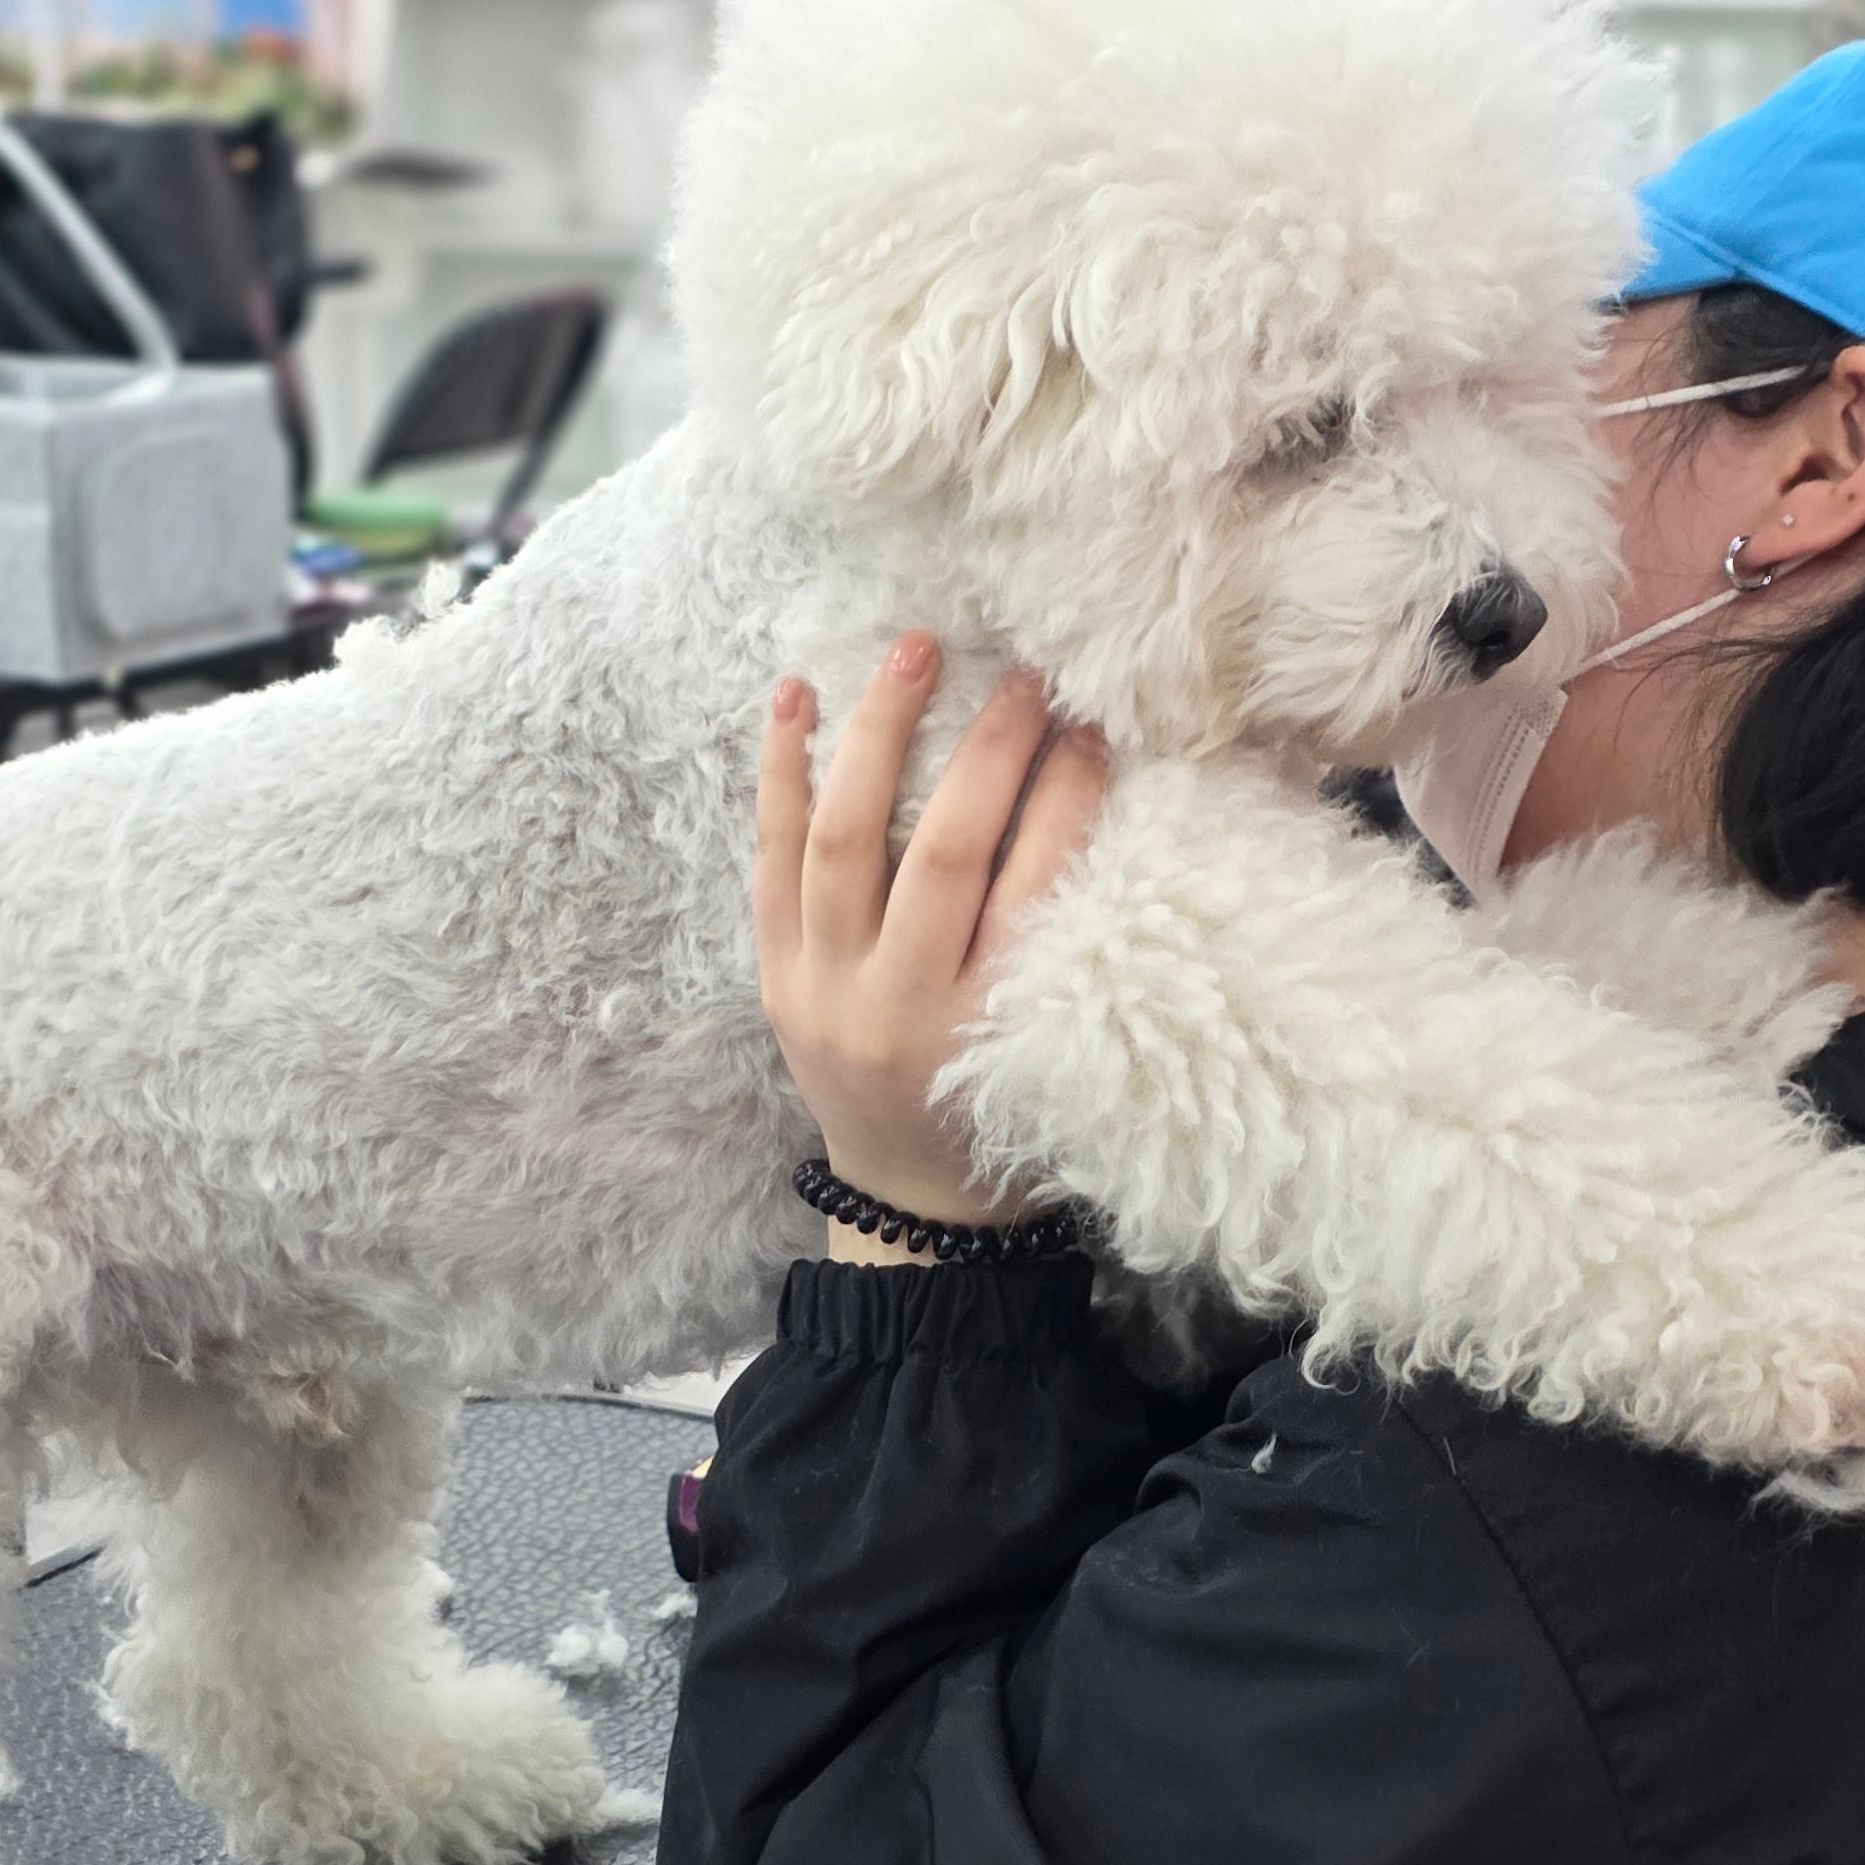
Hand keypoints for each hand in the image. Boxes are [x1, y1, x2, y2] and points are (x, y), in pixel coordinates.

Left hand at [756, 632, 1106, 1260]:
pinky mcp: (776, 979)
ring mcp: (824, 992)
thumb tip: (1095, 793)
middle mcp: (899, 1010)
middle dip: (987, 751)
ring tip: (908, 652)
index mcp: (988, 1032)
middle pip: (945, 854)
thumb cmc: (1004, 1127)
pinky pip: (769, 862)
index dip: (1066, 796)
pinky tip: (795, 698)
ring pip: (842, 841)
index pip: (1035, 887)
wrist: (910, 1212)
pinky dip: (782, 776)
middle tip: (1020, 675)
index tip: (1092, 727)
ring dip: (876, 734)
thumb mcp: (1055, 1052)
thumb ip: (1067, 945)